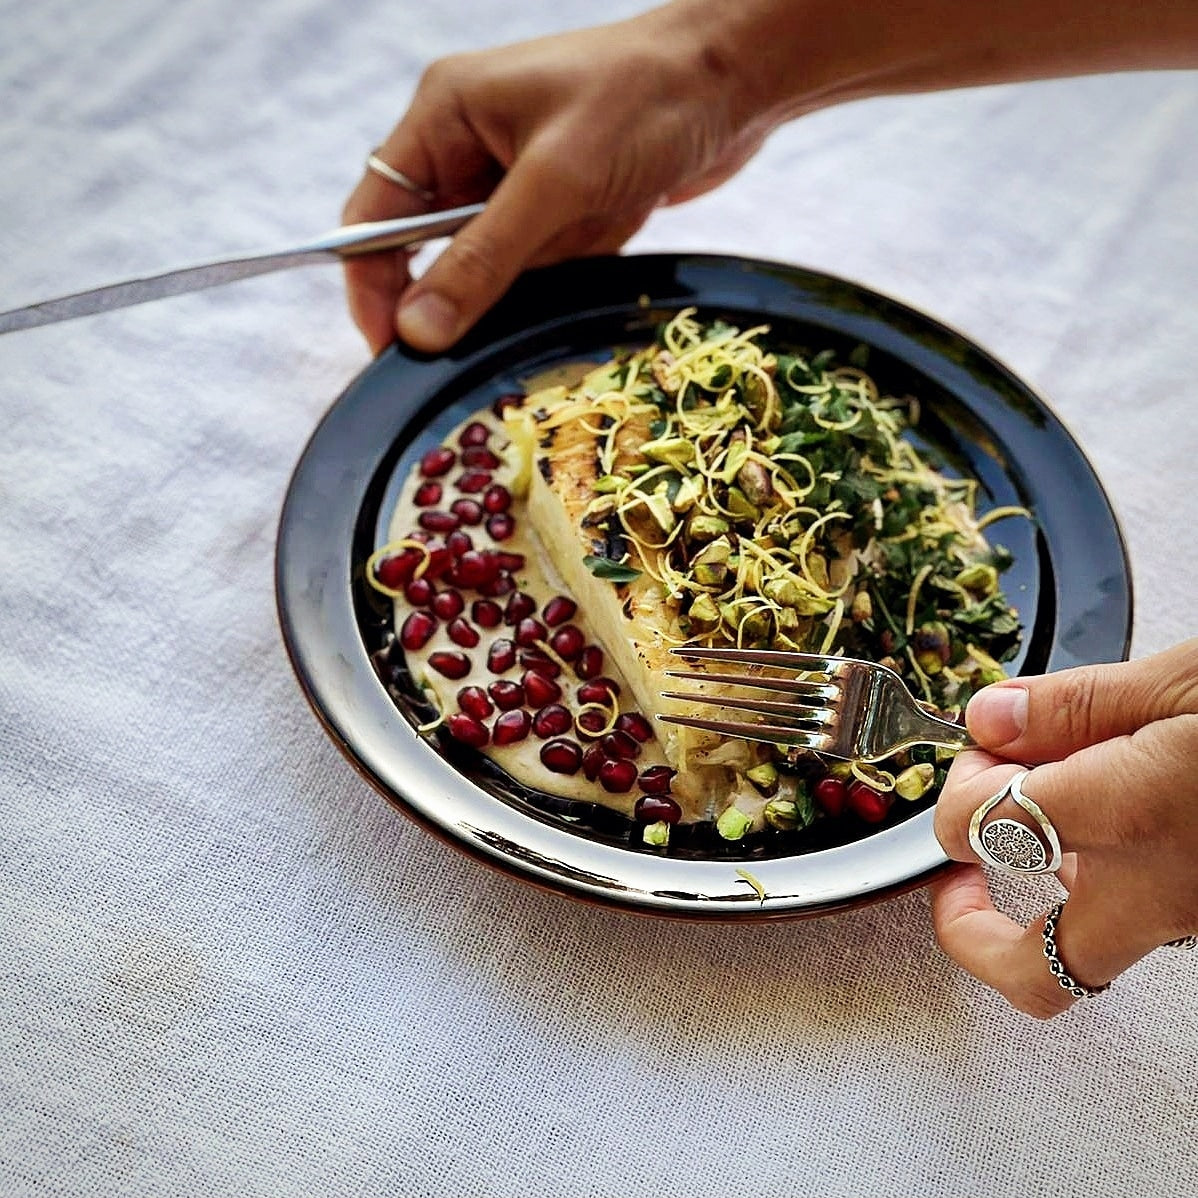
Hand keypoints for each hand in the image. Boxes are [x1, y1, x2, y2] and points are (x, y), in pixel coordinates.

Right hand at [340, 6, 773, 354]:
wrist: (737, 82)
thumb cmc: (643, 100)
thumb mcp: (555, 181)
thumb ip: (482, 258)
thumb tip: (416, 330)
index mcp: (445, 116)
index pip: (374, 213)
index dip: (372, 284)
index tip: (388, 349)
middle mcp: (469, 149)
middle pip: (426, 248)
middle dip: (449, 297)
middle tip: (461, 353)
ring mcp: (517, 183)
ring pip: (485, 268)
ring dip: (515, 289)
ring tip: (559, 275)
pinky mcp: (559, 210)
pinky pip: (536, 269)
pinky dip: (557, 281)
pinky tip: (592, 255)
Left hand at [929, 639, 1197, 1017]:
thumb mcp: (1186, 679)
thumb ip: (1076, 705)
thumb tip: (994, 718)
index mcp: (1137, 813)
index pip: (982, 830)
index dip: (956, 790)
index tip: (976, 751)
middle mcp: (1164, 889)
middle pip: (1031, 971)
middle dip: (970, 924)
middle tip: (959, 864)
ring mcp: (1195, 915)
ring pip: (1081, 952)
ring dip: (1027, 893)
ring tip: (1026, 814)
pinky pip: (1133, 918)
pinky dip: (1090, 874)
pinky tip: (1094, 812)